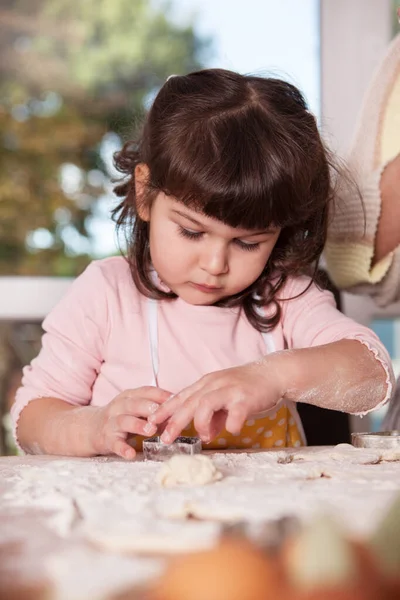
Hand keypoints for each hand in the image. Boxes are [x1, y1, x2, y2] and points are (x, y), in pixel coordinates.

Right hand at [91, 386, 171, 459]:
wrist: (90, 428)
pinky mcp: (106, 439)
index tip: (177, 399)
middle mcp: (119, 406)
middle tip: (161, 412)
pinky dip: (123, 448)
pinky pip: (115, 443)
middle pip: (134, 403)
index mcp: (129, 396)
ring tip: (151, 430)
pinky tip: (131, 454)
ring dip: (138, 425)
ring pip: (124, 421)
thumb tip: (180, 409)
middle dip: (148, 407)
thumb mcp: (134, 407)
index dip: (161, 395)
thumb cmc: (121, 416)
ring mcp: (112, 422)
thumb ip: (153, 407)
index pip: (146, 391)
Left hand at [149, 359, 283, 443]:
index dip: (164, 410)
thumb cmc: (249, 388)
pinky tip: (232, 430)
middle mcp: (215, 384)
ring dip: (201, 423)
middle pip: (188, 402)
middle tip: (164, 438)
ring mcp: (230, 390)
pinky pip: (235, 413)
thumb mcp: (226, 399)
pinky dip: (231, 424)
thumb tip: (207, 434)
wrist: (274, 374)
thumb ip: (215, 416)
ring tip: (204, 436)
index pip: (181, 397)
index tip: (150, 422)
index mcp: (207, 384)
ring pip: (205, 404)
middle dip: (174, 421)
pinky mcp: (246, 397)